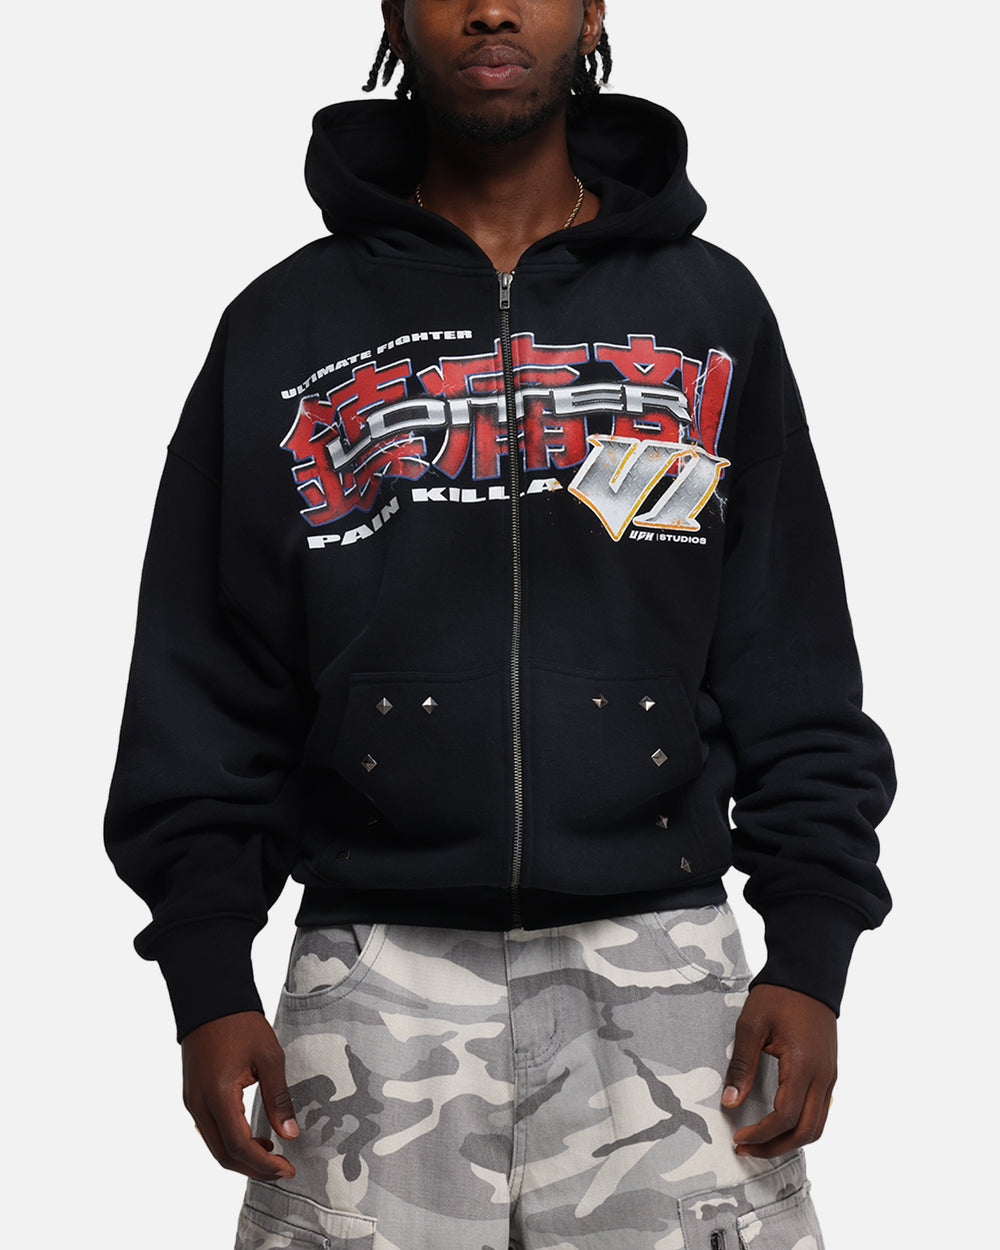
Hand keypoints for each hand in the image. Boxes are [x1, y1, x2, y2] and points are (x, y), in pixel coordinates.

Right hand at [181, 1010, 298, 1179]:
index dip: (263, 1164)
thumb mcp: (269, 1057)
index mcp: (218, 1096)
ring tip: (272, 1154)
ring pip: (215, 1146)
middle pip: (224, 1154)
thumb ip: (278, 1098)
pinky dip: (230, 1142)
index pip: (239, 1146)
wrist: (210, 1000)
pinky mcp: (193, 1097)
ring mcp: (192, 1102)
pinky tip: (253, 1137)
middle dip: (254, 1168)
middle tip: (282, 1170)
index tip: (287, 1169)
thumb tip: (291, 1134)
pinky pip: (210, 1131)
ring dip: (242, 1157)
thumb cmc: (241, 1024)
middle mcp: (199, 1105)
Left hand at [721, 983, 836, 1158]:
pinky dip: (802, 1126)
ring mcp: (830, 1076)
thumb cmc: (778, 996)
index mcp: (803, 1066)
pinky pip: (821, 1112)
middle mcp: (823, 1077)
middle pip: (806, 1132)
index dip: (761, 1134)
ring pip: (818, 1126)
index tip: (738, 1137)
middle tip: (746, 1148)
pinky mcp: (830, 1073)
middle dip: (776, 1147)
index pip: (785, 1117)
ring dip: (790, 1140)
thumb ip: (742, 1065)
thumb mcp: (751, 1025)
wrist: (809, 974)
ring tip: (761, 1142)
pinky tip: (779, 1123)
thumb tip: (729, 1101)